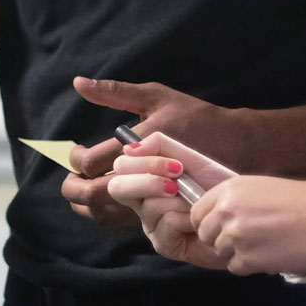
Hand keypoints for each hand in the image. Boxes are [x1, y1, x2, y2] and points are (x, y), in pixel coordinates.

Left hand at [60, 76, 228, 227]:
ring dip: (87, 203)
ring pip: (107, 214)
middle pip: (96, 194)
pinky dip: (107, 213)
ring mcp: (155, 198)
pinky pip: (126, 222)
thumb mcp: (155, 96)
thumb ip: (115, 92)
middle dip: (74, 186)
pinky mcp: (162, 211)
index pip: (95, 162)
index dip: (77, 159)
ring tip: (82, 185)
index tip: (75, 152)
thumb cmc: (194, 116)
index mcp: (141, 144)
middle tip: (69, 176)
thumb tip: (79, 83)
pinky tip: (105, 196)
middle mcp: (146, 175)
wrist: (236, 147)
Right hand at [107, 130, 233, 267]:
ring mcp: (151, 224)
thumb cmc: (217, 186)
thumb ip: (160, 145)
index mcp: (143, 178)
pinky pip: (166, 224)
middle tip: (176, 184)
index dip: (142, 162)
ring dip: (178, 201)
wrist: (242, 212)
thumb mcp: (189, 158)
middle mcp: (141, 202)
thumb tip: (130, 147)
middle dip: (147, 181)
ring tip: (196, 204)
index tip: (175, 165)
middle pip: (118, 187)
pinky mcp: (164, 245)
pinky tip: (198, 221)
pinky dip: (186, 218)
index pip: (122, 166)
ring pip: (148, 205)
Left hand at [192, 175, 305, 275]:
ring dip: (236, 253)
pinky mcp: (250, 258)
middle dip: (219, 240)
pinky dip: (248, 267)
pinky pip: (236, 267)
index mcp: (227, 190)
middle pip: (205, 234)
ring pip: (220, 252)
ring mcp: (236, 235)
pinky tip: (267, 257)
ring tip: (261, 247)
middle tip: (242, 242)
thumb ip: (235, 202)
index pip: (197, 213)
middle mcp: (226, 210)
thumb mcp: (258, 189)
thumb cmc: (302, 202)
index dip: (207, 223)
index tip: (219, 229)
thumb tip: (220, 217)